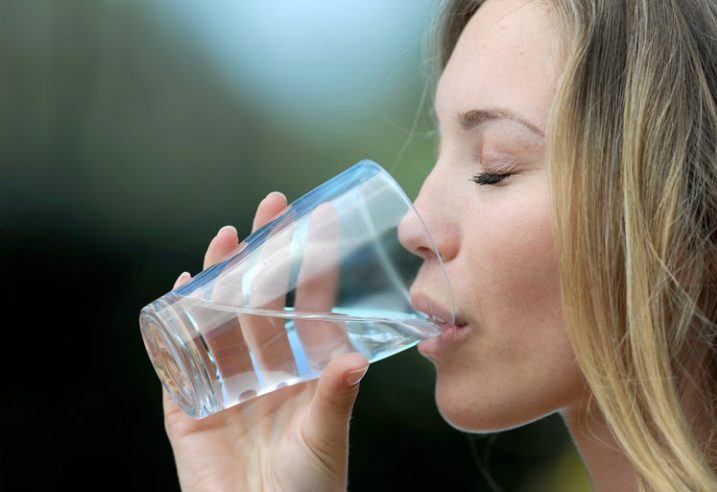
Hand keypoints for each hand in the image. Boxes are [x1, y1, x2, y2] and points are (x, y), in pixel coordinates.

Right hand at [163, 191, 368, 491]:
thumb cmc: (309, 489)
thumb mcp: (326, 436)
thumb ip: (336, 396)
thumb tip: (352, 357)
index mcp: (304, 370)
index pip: (309, 306)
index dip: (313, 265)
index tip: (322, 222)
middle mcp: (266, 368)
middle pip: (262, 299)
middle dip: (266, 254)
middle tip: (274, 207)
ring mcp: (227, 382)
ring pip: (221, 317)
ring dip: (222, 277)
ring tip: (227, 237)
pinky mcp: (189, 404)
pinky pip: (181, 357)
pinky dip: (178, 324)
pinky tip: (181, 290)